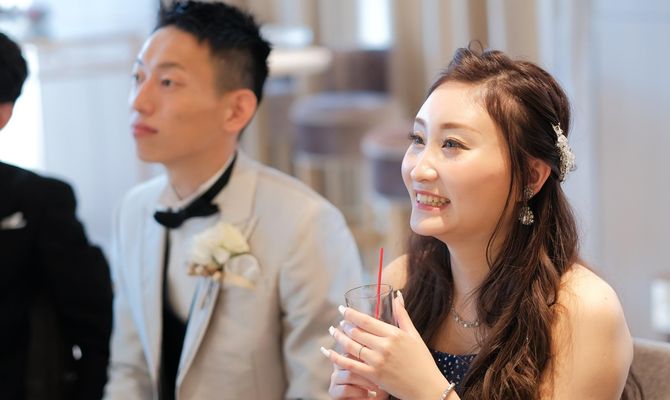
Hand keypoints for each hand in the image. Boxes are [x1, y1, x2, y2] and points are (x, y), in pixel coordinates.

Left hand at [323, 292, 450, 399]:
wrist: (426, 388)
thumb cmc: (422, 361)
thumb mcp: (414, 335)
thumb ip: (402, 315)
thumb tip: (397, 295)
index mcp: (394, 334)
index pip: (366, 320)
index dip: (351, 314)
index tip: (342, 310)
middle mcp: (384, 346)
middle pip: (356, 332)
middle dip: (345, 325)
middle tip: (339, 322)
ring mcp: (377, 361)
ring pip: (351, 346)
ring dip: (339, 337)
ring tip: (334, 332)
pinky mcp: (373, 375)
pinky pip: (350, 365)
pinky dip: (337, 358)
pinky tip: (328, 352)